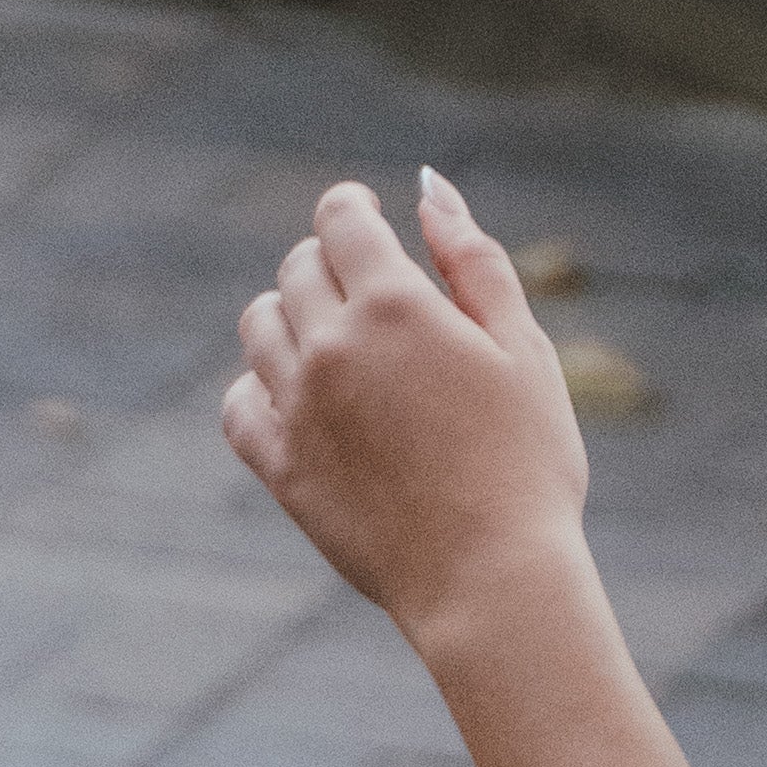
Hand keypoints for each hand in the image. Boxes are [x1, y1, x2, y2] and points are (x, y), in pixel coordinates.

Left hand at [223, 172, 590, 644]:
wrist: (491, 577)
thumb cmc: (527, 461)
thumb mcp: (523, 348)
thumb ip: (474, 260)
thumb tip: (428, 188)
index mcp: (395, 305)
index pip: (341, 219)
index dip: (353, 208)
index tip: (368, 216)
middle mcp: (331, 345)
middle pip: (298, 268)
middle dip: (330, 261)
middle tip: (371, 288)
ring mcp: (296, 407)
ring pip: (260, 327)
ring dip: (292, 316)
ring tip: (340, 342)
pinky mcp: (280, 466)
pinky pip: (238, 403)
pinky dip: (260, 387)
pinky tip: (303, 399)